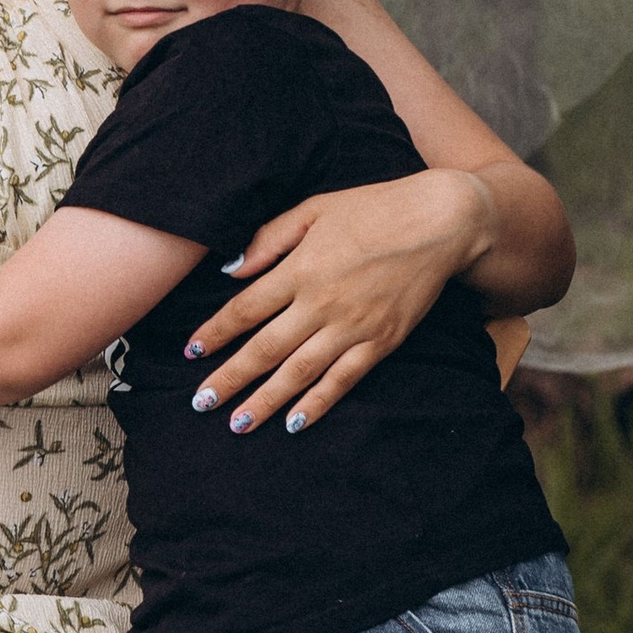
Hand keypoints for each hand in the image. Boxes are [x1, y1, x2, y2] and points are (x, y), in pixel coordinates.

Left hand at [180, 168, 496, 433]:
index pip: (244, 309)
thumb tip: (229, 270)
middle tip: (200, 403)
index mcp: (301, 268)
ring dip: (266, 401)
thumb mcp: (314, 208)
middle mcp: (322, 303)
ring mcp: (353, 326)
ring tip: (238, 424)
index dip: (215, 333)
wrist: (441, 221)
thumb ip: (269, 239)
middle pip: (264, 349)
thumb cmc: (374, 208)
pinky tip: (295, 423)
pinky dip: (318, 403)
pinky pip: (343, 380)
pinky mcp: (382, 341)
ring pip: (299, 373)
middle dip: (229, 379)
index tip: (191, 352)